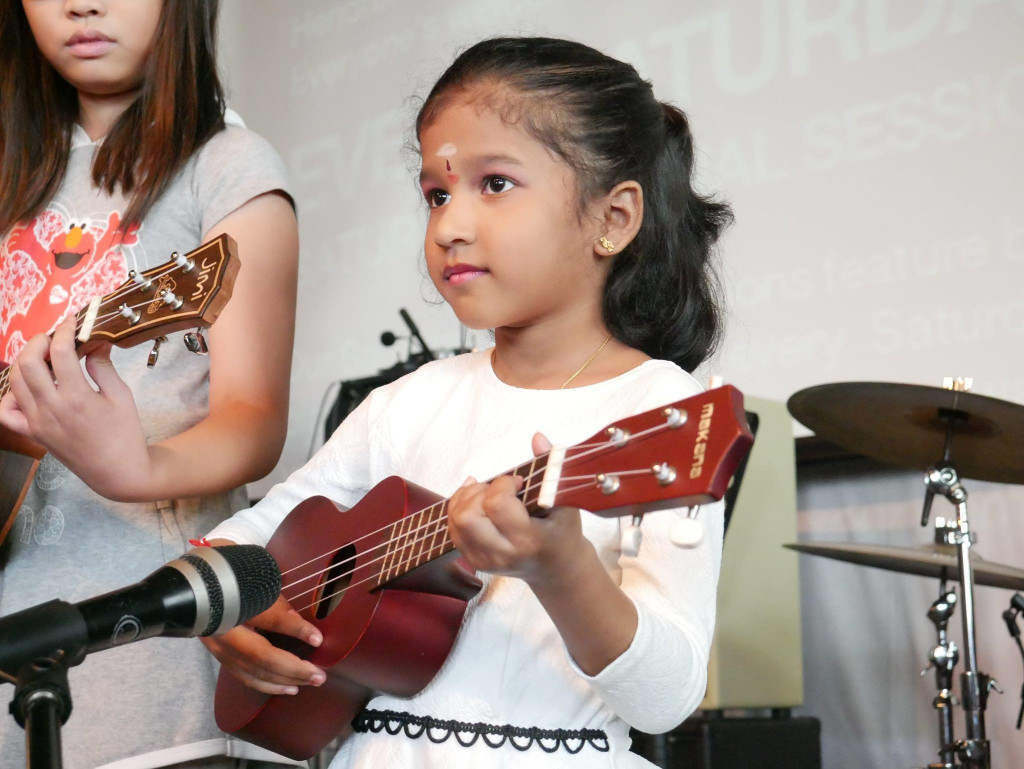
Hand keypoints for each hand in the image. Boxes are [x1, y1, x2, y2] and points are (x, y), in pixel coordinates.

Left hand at [0, 317, 151, 499]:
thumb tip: (95, 341)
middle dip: (39, 342)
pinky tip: (28, 388)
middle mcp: (50, 408)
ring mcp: (37, 422)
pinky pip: (6, 411)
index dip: (65, 330)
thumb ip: (103, 367)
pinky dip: (10, 394)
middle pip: (27, 362)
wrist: (118, 472)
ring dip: (25, 362)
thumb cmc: (125, 433)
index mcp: (77, 397)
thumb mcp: (121, 396)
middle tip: (55, 338)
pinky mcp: (32, 433)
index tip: (73, 322)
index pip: (60, 351)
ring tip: (44, 358)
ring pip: (14, 381)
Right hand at [200, 593, 325, 694]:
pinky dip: (268, 685)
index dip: (295, 629)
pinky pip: (246, 678)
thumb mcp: (257, 586)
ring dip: (284, 681)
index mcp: (236, 607)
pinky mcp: (221, 658)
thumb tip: (300, 624)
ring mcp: (220, 649)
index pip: (271, 619)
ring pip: (255, 673)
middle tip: (319, 675)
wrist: (197, 593)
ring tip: (308, 682)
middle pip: (263, 656)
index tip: (317, 638)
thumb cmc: (233, 584)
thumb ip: (279, 606)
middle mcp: (226, 633)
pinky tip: (287, 688)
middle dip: (294, 669)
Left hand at [446, 432, 590, 586]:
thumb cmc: (563, 532)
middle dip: (480, 492)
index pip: (497, 504)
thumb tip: (537, 437)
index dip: (503, 484)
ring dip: (468, 498)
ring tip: (489, 494)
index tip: (518, 482)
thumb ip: (552, 467)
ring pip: (455, 519)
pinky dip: (461, 506)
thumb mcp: (566, 501)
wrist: (556, 568)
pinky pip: (453, 526)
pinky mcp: (473, 559)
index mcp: (529, 541)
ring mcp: (484, 560)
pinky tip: (478, 499)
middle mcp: (502, 554)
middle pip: (467, 516)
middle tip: (499, 490)